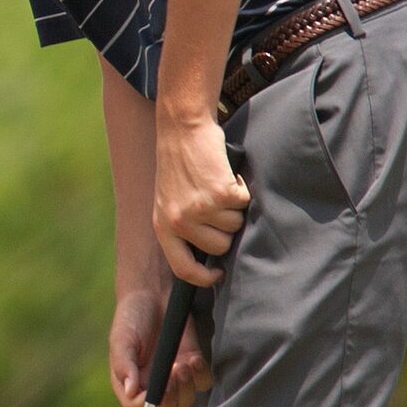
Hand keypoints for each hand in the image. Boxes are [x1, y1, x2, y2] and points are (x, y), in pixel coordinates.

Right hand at [108, 288, 210, 406]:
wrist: (153, 294)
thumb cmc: (131, 318)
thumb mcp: (122, 339)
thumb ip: (125, 365)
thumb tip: (131, 392)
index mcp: (131, 384)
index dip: (149, 405)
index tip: (158, 389)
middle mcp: (153, 386)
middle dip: (171, 399)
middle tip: (173, 376)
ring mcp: (174, 378)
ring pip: (185, 400)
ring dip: (186, 386)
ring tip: (183, 363)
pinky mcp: (192, 364)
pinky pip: (202, 382)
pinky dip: (200, 374)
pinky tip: (193, 358)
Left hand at [153, 116, 249, 285]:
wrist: (182, 129)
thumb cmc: (178, 163)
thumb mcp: (167, 200)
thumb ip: (182, 226)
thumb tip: (209, 253)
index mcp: (163, 227)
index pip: (183, 269)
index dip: (203, 278)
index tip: (217, 274)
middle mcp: (180, 222)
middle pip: (219, 246)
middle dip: (225, 228)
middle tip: (218, 204)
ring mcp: (200, 209)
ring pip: (235, 225)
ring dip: (234, 206)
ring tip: (218, 185)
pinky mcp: (221, 194)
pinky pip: (244, 202)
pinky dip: (241, 187)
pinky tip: (227, 175)